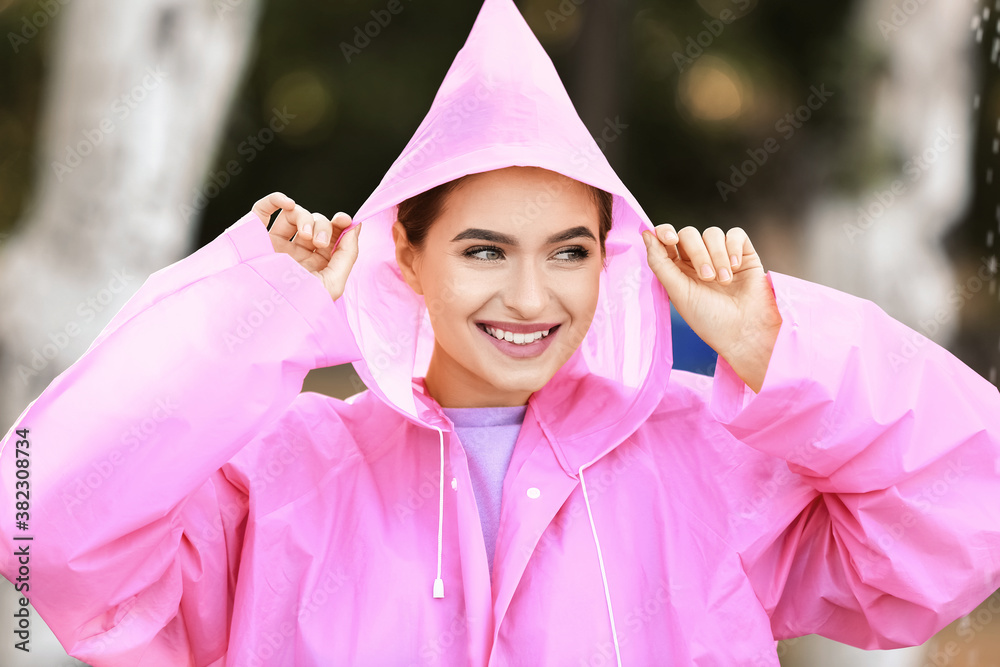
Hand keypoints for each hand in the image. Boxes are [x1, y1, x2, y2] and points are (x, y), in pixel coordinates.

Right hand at [252, 192, 360, 300]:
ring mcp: (275, 243)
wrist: (260, 311)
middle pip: (316, 223)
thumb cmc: (296, 303)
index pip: (332, 237)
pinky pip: (264, 210)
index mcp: (315, 265)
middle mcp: (296, 253)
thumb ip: (347, 254)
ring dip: (305, 217)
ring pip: (294, 215)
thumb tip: (356, 227)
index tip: (344, 220)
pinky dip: (276, 200)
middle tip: (319, 241)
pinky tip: (287, 204)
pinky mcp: (255, 237)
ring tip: (305, 234)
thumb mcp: (332, 283)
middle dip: (323, 226)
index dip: (340, 224)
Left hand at [641, 224, 781, 392]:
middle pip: (689, 235)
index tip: (670, 239)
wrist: (745, 331)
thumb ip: (659, 262)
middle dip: (696, 252)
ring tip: (724, 281)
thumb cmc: (708, 318)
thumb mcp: (678, 292)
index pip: (666, 239)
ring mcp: (721, 256)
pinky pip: (735, 234)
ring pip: (712, 234)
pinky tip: (736, 267)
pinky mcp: (744, 254)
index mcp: (677, 270)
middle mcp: (697, 260)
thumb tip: (645, 233)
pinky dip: (733, 247)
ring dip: (717, 255)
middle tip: (707, 277)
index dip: (665, 232)